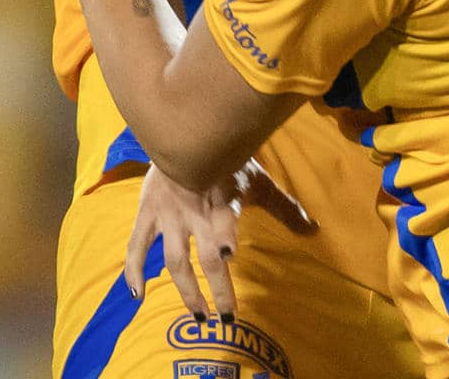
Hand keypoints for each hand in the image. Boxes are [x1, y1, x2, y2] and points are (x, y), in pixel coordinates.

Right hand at [124, 160, 316, 319]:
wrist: (184, 132)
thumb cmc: (227, 160)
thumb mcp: (257, 180)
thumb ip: (283, 207)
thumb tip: (314, 228)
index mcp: (224, 192)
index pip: (226, 212)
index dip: (225, 230)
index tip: (228, 253)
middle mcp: (196, 206)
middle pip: (207, 253)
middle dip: (218, 286)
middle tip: (228, 316)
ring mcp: (169, 211)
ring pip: (176, 259)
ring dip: (188, 290)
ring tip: (200, 317)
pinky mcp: (147, 210)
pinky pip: (137, 245)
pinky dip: (135, 269)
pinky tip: (138, 294)